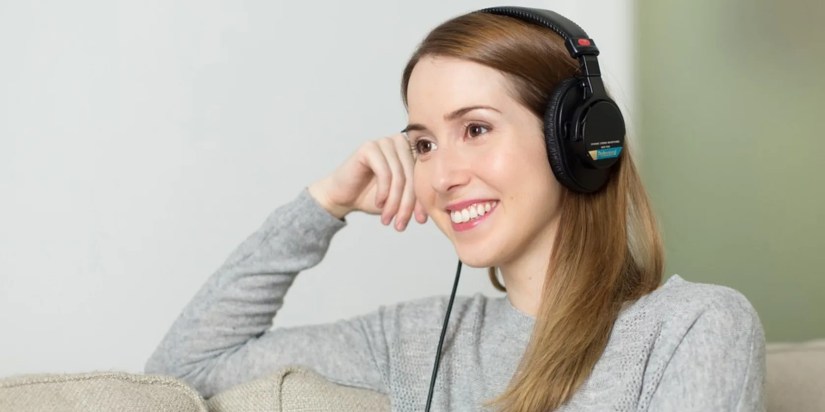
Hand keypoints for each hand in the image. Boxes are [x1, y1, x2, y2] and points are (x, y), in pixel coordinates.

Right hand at [308, 133, 427, 230]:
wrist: (343, 197)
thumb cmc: (372, 197)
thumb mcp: (400, 199)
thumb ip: (417, 197)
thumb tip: (437, 206)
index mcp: (411, 152)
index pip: (423, 176)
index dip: (422, 200)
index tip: (420, 221)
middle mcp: (399, 143)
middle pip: (412, 176)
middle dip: (407, 204)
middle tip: (400, 224)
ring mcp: (384, 142)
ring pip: (399, 176)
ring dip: (394, 202)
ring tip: (388, 219)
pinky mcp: (369, 148)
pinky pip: (384, 172)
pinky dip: (383, 192)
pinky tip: (378, 204)